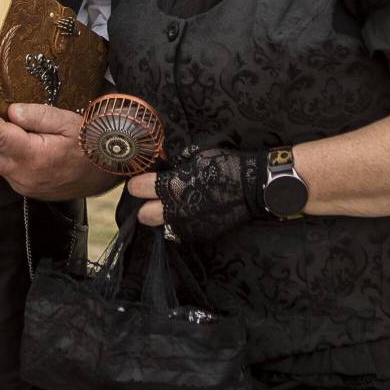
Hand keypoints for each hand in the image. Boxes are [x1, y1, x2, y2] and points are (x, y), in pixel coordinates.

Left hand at [0, 102, 116, 199]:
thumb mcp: (68, 121)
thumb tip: (10, 111)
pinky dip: (1, 153)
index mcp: (33, 157)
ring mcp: (24, 186)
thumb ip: (37, 115)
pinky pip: (4, 170)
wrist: (109, 171)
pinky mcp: (27, 191)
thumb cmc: (91, 142)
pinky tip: (12, 139)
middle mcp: (24, 176)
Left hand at [130, 146, 259, 241]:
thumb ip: (176, 162)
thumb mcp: (196, 155)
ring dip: (163, 217)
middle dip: (143, 208)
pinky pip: (182, 230)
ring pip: (163, 226)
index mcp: (173, 185)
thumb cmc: (224, 165)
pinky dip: (181, 223)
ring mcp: (189, 224)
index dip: (136, 185)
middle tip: (148, 200)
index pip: (140, 189)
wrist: (252, 187)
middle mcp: (177, 208)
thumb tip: (164, 163)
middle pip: (145, 216)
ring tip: (171, 206)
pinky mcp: (201, 234)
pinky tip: (188, 212)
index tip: (136, 184)